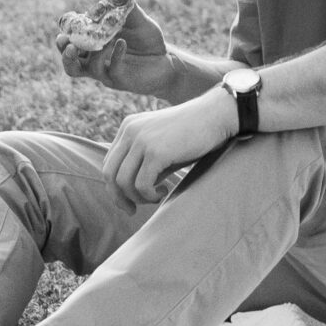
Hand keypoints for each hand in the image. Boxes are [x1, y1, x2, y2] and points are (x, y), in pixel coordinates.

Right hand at [58, 0, 175, 98]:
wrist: (167, 60)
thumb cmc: (147, 40)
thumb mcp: (137, 20)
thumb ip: (126, 7)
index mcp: (93, 44)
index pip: (70, 40)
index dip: (66, 32)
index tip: (69, 18)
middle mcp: (95, 60)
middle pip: (69, 61)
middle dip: (64, 50)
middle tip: (65, 41)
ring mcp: (105, 72)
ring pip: (84, 70)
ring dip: (92, 53)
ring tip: (105, 42)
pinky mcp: (120, 80)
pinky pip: (112, 70)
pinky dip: (115, 55)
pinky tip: (122, 43)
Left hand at [102, 91, 231, 203]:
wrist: (216, 116)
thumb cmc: (193, 134)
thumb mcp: (161, 146)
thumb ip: (143, 163)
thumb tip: (128, 194)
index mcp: (129, 127)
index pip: (109, 163)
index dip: (115, 187)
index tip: (129, 200)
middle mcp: (130, 131)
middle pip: (109, 174)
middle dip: (118, 197)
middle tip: (132, 210)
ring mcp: (142, 140)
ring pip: (123, 182)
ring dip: (138, 198)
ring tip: (156, 196)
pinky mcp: (155, 151)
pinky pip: (142, 185)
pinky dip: (150, 196)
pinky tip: (164, 191)